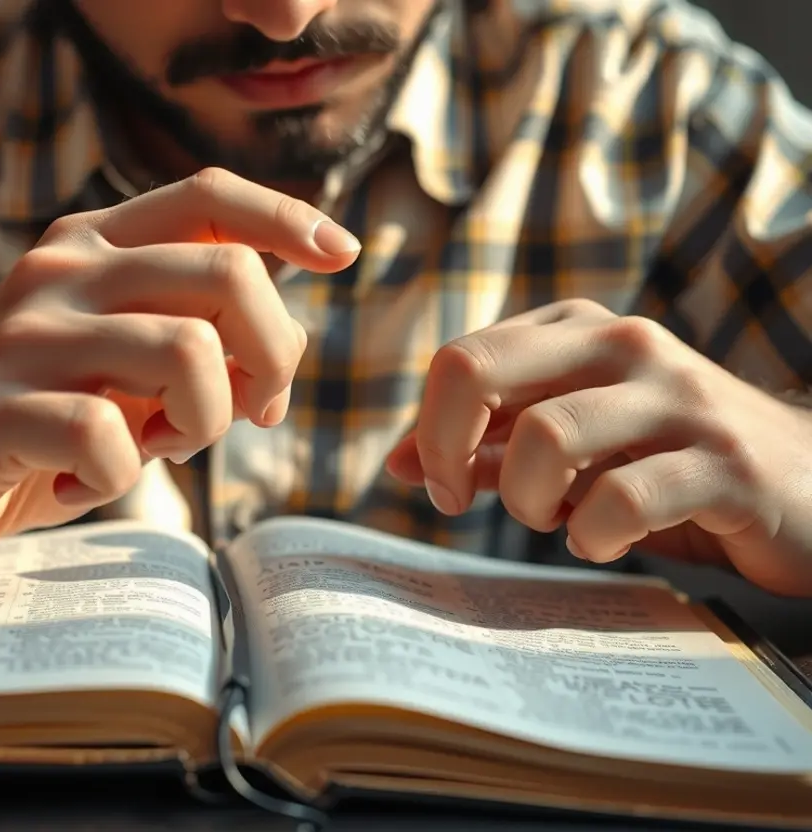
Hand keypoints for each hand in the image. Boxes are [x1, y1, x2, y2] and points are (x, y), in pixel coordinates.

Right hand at [0, 168, 359, 583]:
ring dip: (199, 426)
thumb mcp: (97, 367)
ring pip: (186, 355)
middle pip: (227, 276)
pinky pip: (109, 440)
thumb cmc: (9, 427)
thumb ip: (172, 341)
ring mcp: (19, 339)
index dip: (287, 217)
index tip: (342, 253)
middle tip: (243, 415)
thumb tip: (277, 361)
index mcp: (84, 249)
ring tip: (149, 452)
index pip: (207, 197)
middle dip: (272, 357)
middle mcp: (57, 275)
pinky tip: (73, 487)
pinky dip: (116, 481)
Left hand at [386, 299, 811, 596]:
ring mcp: (679, 399)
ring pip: (546, 435)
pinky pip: (625, 496)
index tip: (440, 485)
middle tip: (459, 502)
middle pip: (476, 369)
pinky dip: (594, 532)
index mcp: (579, 332)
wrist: (809, 486)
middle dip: (445, 447)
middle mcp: (624, 346)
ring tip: (554, 523)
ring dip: (528, 499)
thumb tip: (398, 462)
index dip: (428, 429)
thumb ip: (491, 446)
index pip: (460, 359)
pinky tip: (603, 541)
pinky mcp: (725, 462)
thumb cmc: (671, 463)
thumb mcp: (574, 446)